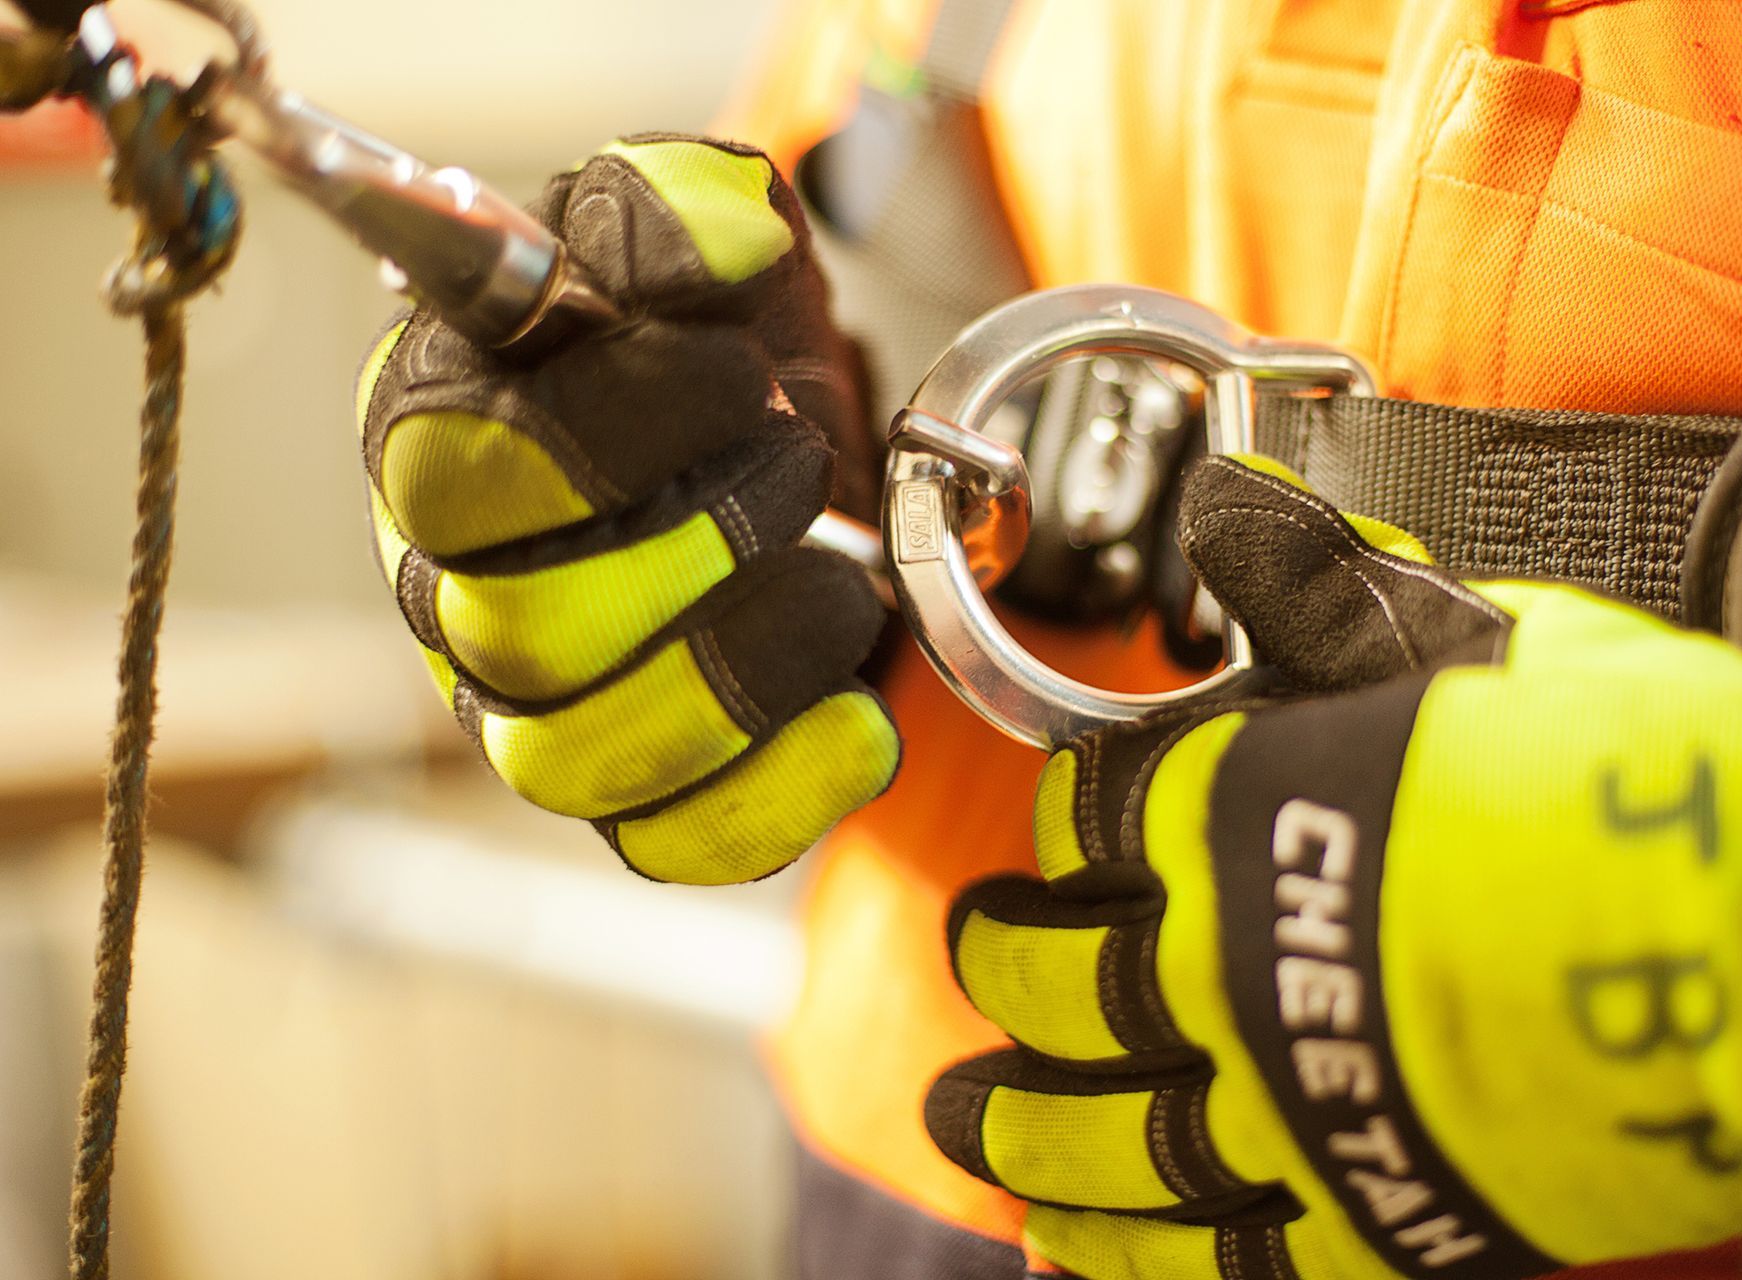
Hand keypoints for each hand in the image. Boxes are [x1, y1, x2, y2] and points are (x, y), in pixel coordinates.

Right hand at [357, 135, 898, 883]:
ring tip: (845, 585)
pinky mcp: (628, 803)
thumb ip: (681, 208)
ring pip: (574, 765)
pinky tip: (862, 718)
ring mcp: (528, 716)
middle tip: (805, 466)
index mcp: (434, 439)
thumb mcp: (705, 235)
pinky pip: (670, 846)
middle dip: (695, 551)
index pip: (454, 473)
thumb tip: (714, 237)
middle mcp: (451, 595)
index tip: (742, 378)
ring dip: (741, 677)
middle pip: (515, 635)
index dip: (609, 434)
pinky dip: (782, 794)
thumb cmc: (715, 342)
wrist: (788, 450)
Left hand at [925, 456, 1741, 1279]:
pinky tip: (1075, 1249)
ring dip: (1021, 1130)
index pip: (1088, 821)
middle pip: (1056, 981)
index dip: (1065, 827)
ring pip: (1098, 1134)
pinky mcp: (1362, 1218)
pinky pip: (1205, 1260)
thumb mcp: (1458, 640)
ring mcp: (1286, 1105)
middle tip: (984, 954)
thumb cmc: (1617, 779)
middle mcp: (1227, 968)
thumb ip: (1319, 593)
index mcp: (1232, 817)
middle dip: (1004, 963)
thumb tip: (1228, 505)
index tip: (1065, 836)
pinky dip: (1125, 1260)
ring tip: (972, 1125)